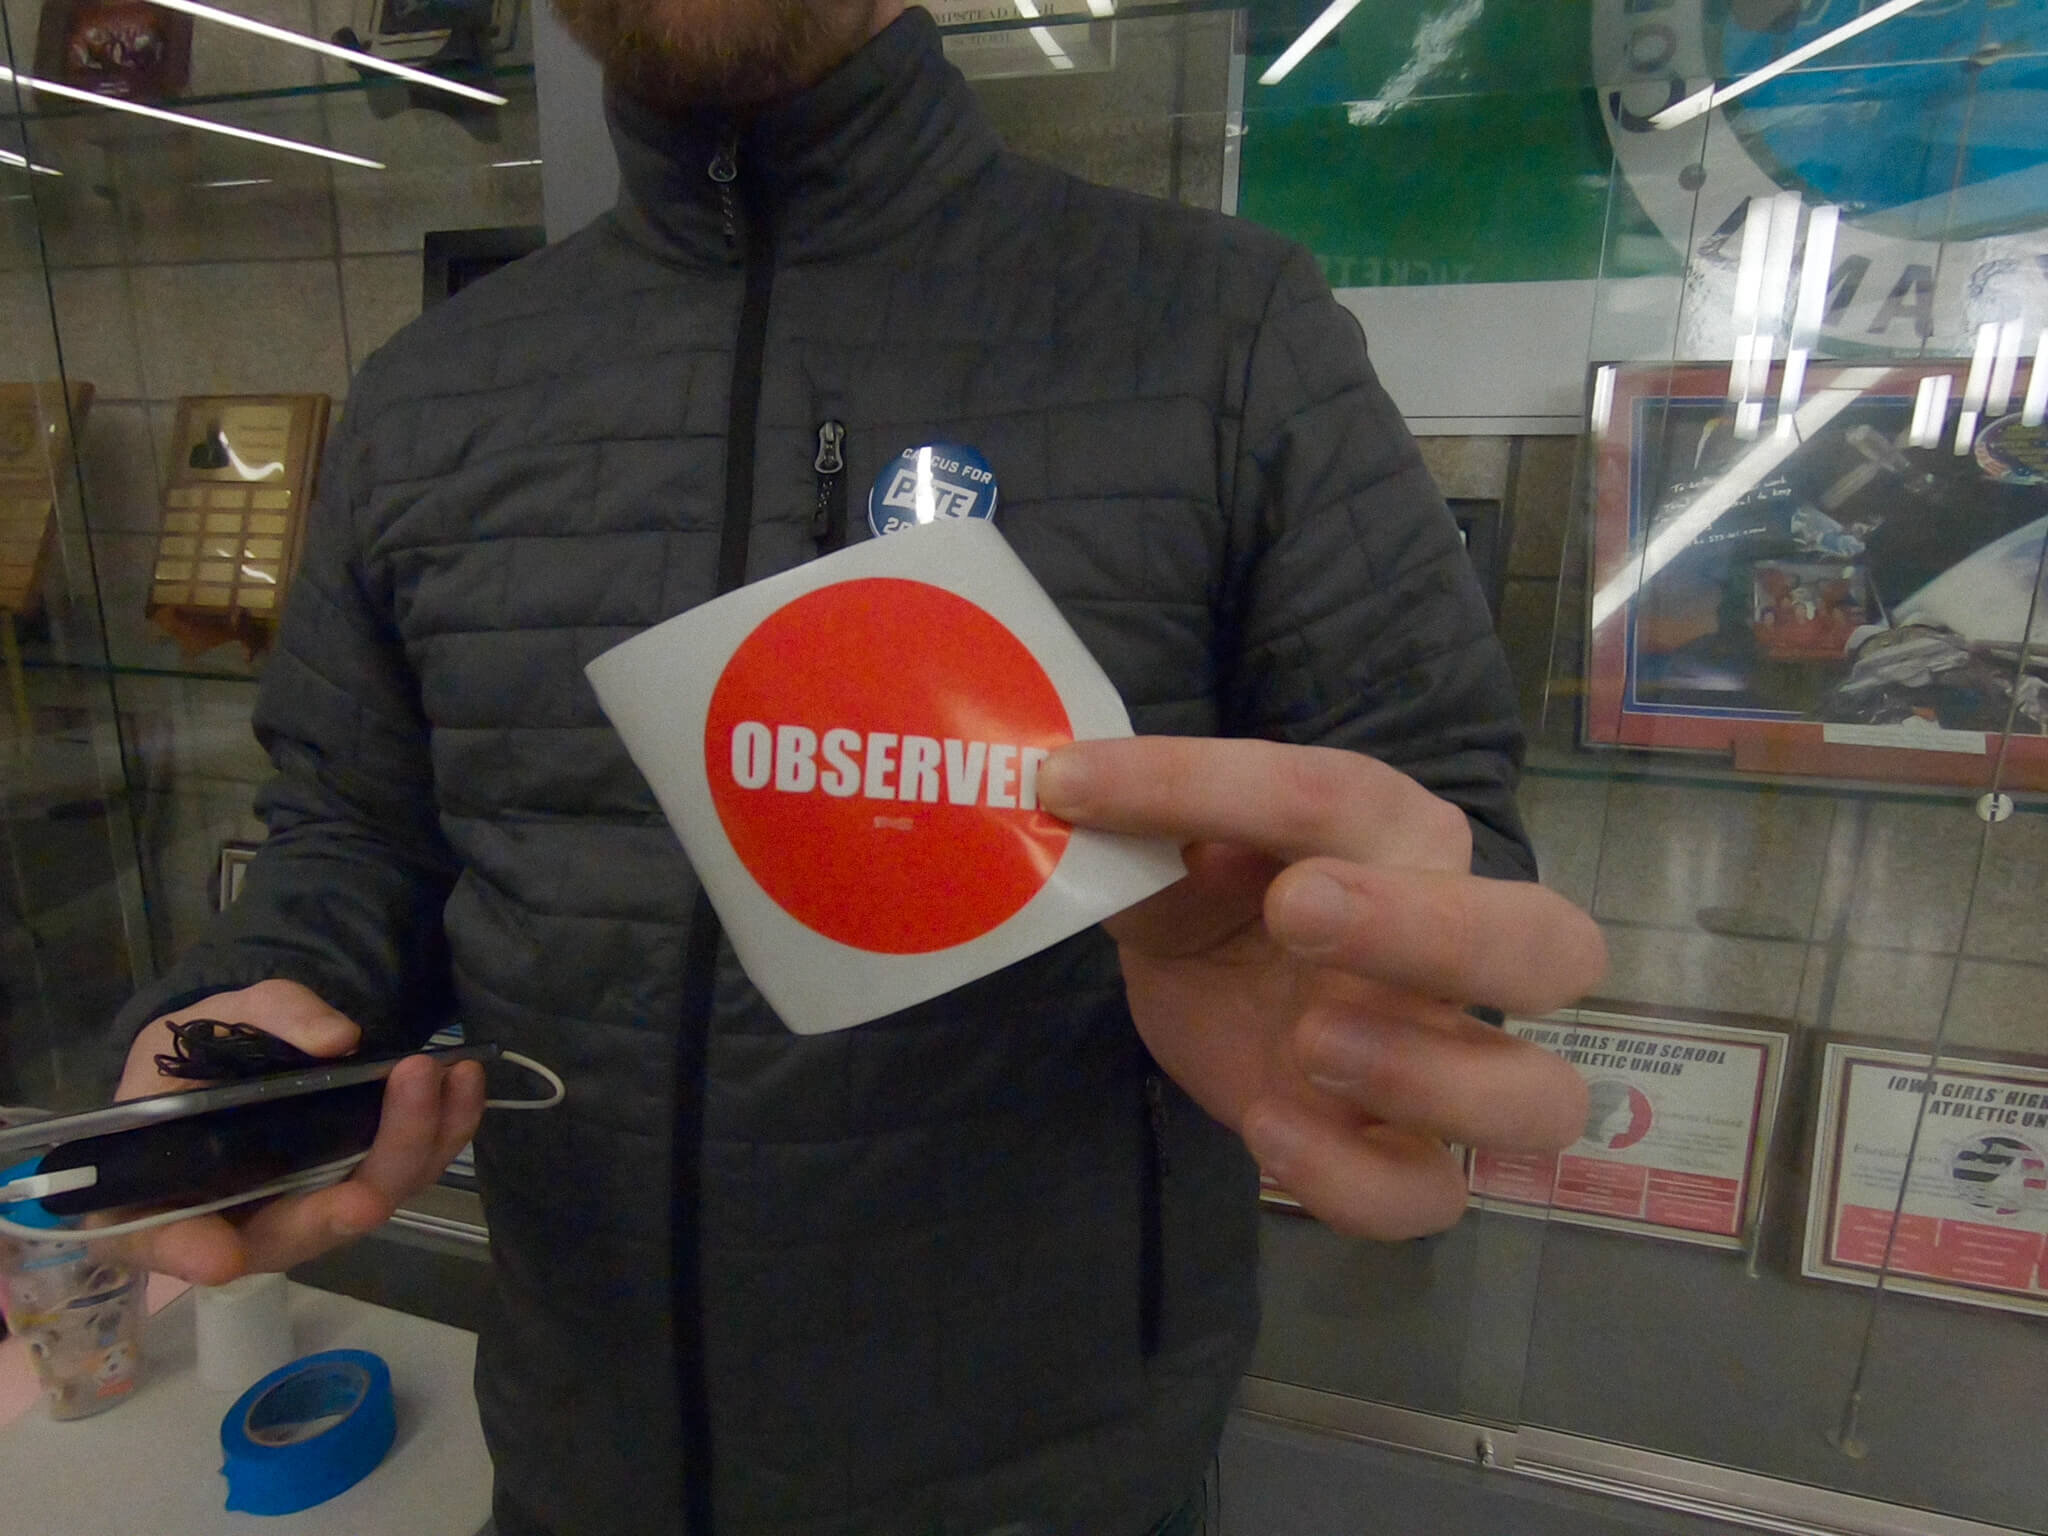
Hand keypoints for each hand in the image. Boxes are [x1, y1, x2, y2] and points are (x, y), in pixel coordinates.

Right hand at [113, 979, 484, 1283]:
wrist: (217, 1068)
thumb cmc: (188, 1063)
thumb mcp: (202, 1023)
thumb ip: (266, 1021)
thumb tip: (337, 1039)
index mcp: (164, 1203)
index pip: (166, 1245)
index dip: (191, 1253)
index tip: (220, 1256)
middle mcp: (242, 1228)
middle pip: (303, 1228)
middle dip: (362, 1175)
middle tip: (407, 1089)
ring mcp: (308, 1212)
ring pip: (369, 1201)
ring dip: (419, 1143)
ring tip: (453, 1073)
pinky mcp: (355, 1186)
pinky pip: (403, 1174)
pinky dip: (440, 1132)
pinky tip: (464, 1081)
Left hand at [1037, 738, 1604, 1240]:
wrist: (1209, 981)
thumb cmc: (1213, 890)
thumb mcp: (1163, 848)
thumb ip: (1145, 828)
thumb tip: (1084, 794)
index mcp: (1391, 834)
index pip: (1328, 796)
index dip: (1205, 785)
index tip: (1081, 785)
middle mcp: (1453, 941)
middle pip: (1542, 943)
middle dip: (1431, 928)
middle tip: (1300, 910)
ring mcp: (1443, 1060)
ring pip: (1537, 1096)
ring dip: (1430, 1073)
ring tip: (1307, 1045)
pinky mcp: (1401, 1155)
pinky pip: (1429, 1197)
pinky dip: (1354, 1180)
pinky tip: (1268, 1129)